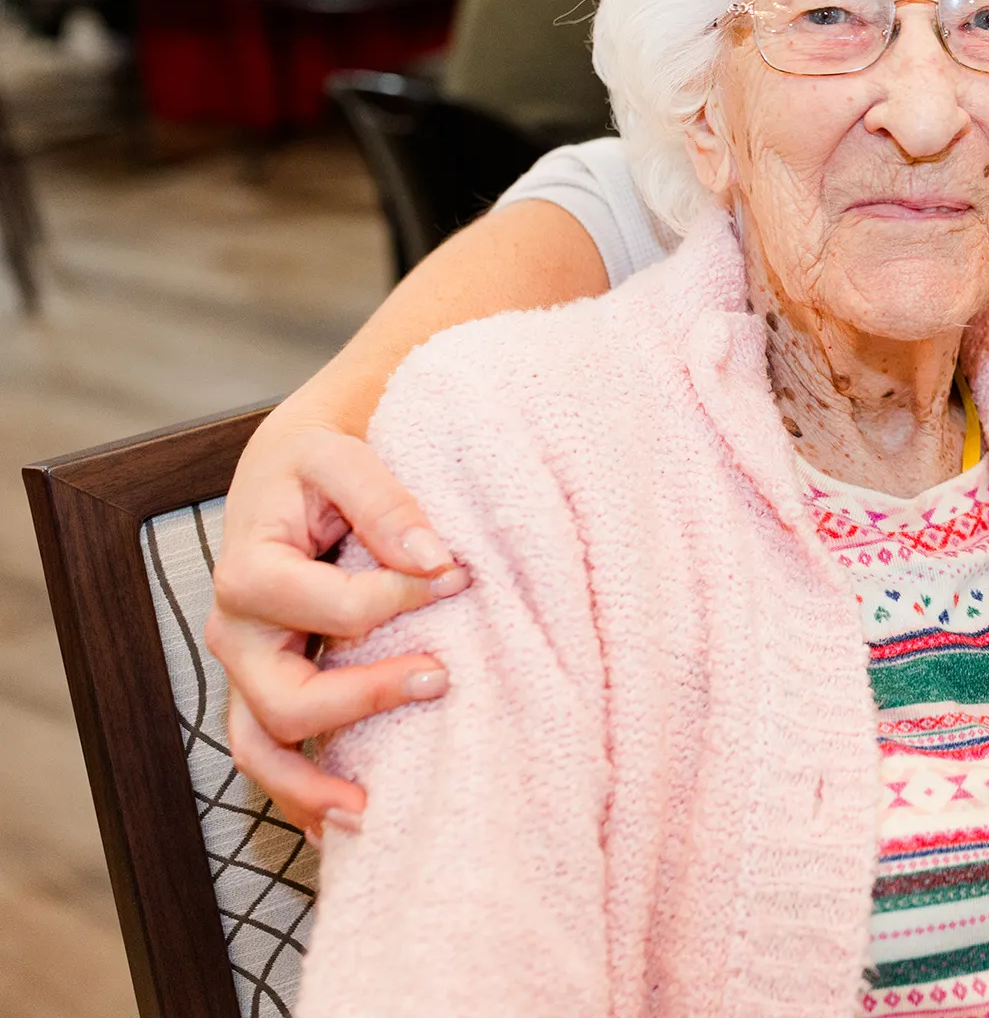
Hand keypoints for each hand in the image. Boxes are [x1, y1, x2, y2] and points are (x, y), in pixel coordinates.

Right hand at [204, 416, 466, 838]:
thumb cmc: (318, 465)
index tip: (459, 576)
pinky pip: (272, 758)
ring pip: (264, 747)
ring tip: (371, 809)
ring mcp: (250, 670)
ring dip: (315, 785)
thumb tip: (434, 559)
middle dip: (365, 700)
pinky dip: (303, 796)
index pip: (328, 605)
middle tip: (444, 679)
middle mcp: (238, 631)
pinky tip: (348, 823)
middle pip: (286, 696)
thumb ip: (386, 502)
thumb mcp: (344, 457)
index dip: (396, 597)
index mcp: (249, 569)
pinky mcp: (268, 691)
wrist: (289, 473)